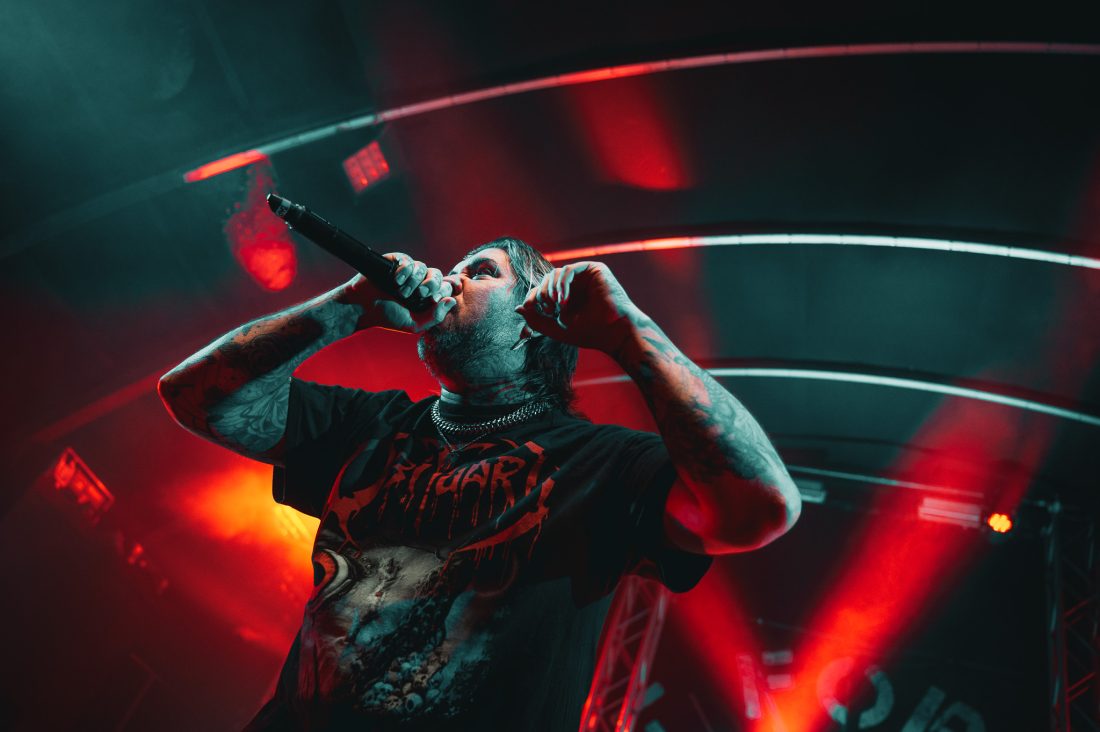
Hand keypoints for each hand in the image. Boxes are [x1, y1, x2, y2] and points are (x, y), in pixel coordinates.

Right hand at [342, 253, 454, 332]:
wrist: (363, 309)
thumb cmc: (389, 317)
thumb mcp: (414, 324)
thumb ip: (435, 316)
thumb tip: (452, 301)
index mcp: (427, 296)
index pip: (445, 287)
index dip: (445, 290)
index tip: (433, 298)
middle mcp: (420, 282)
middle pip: (437, 275)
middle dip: (432, 284)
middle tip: (422, 293)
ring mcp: (408, 272)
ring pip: (422, 267)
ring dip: (415, 280)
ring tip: (402, 292)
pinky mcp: (396, 262)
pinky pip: (408, 260)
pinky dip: (405, 270)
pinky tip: (397, 281)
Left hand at [514, 261, 642, 352]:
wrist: (614, 333)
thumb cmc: (589, 333)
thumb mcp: (556, 328)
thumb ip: (536, 319)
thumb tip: (518, 308)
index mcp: (568, 297)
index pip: (543, 290)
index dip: (532, 298)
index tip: (527, 309)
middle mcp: (576, 285)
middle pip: (547, 279)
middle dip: (540, 294)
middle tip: (545, 309)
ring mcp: (585, 276)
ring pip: (555, 273)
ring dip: (549, 289)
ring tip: (554, 307)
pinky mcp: (594, 269)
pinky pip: (568, 270)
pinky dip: (561, 284)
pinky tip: (563, 301)